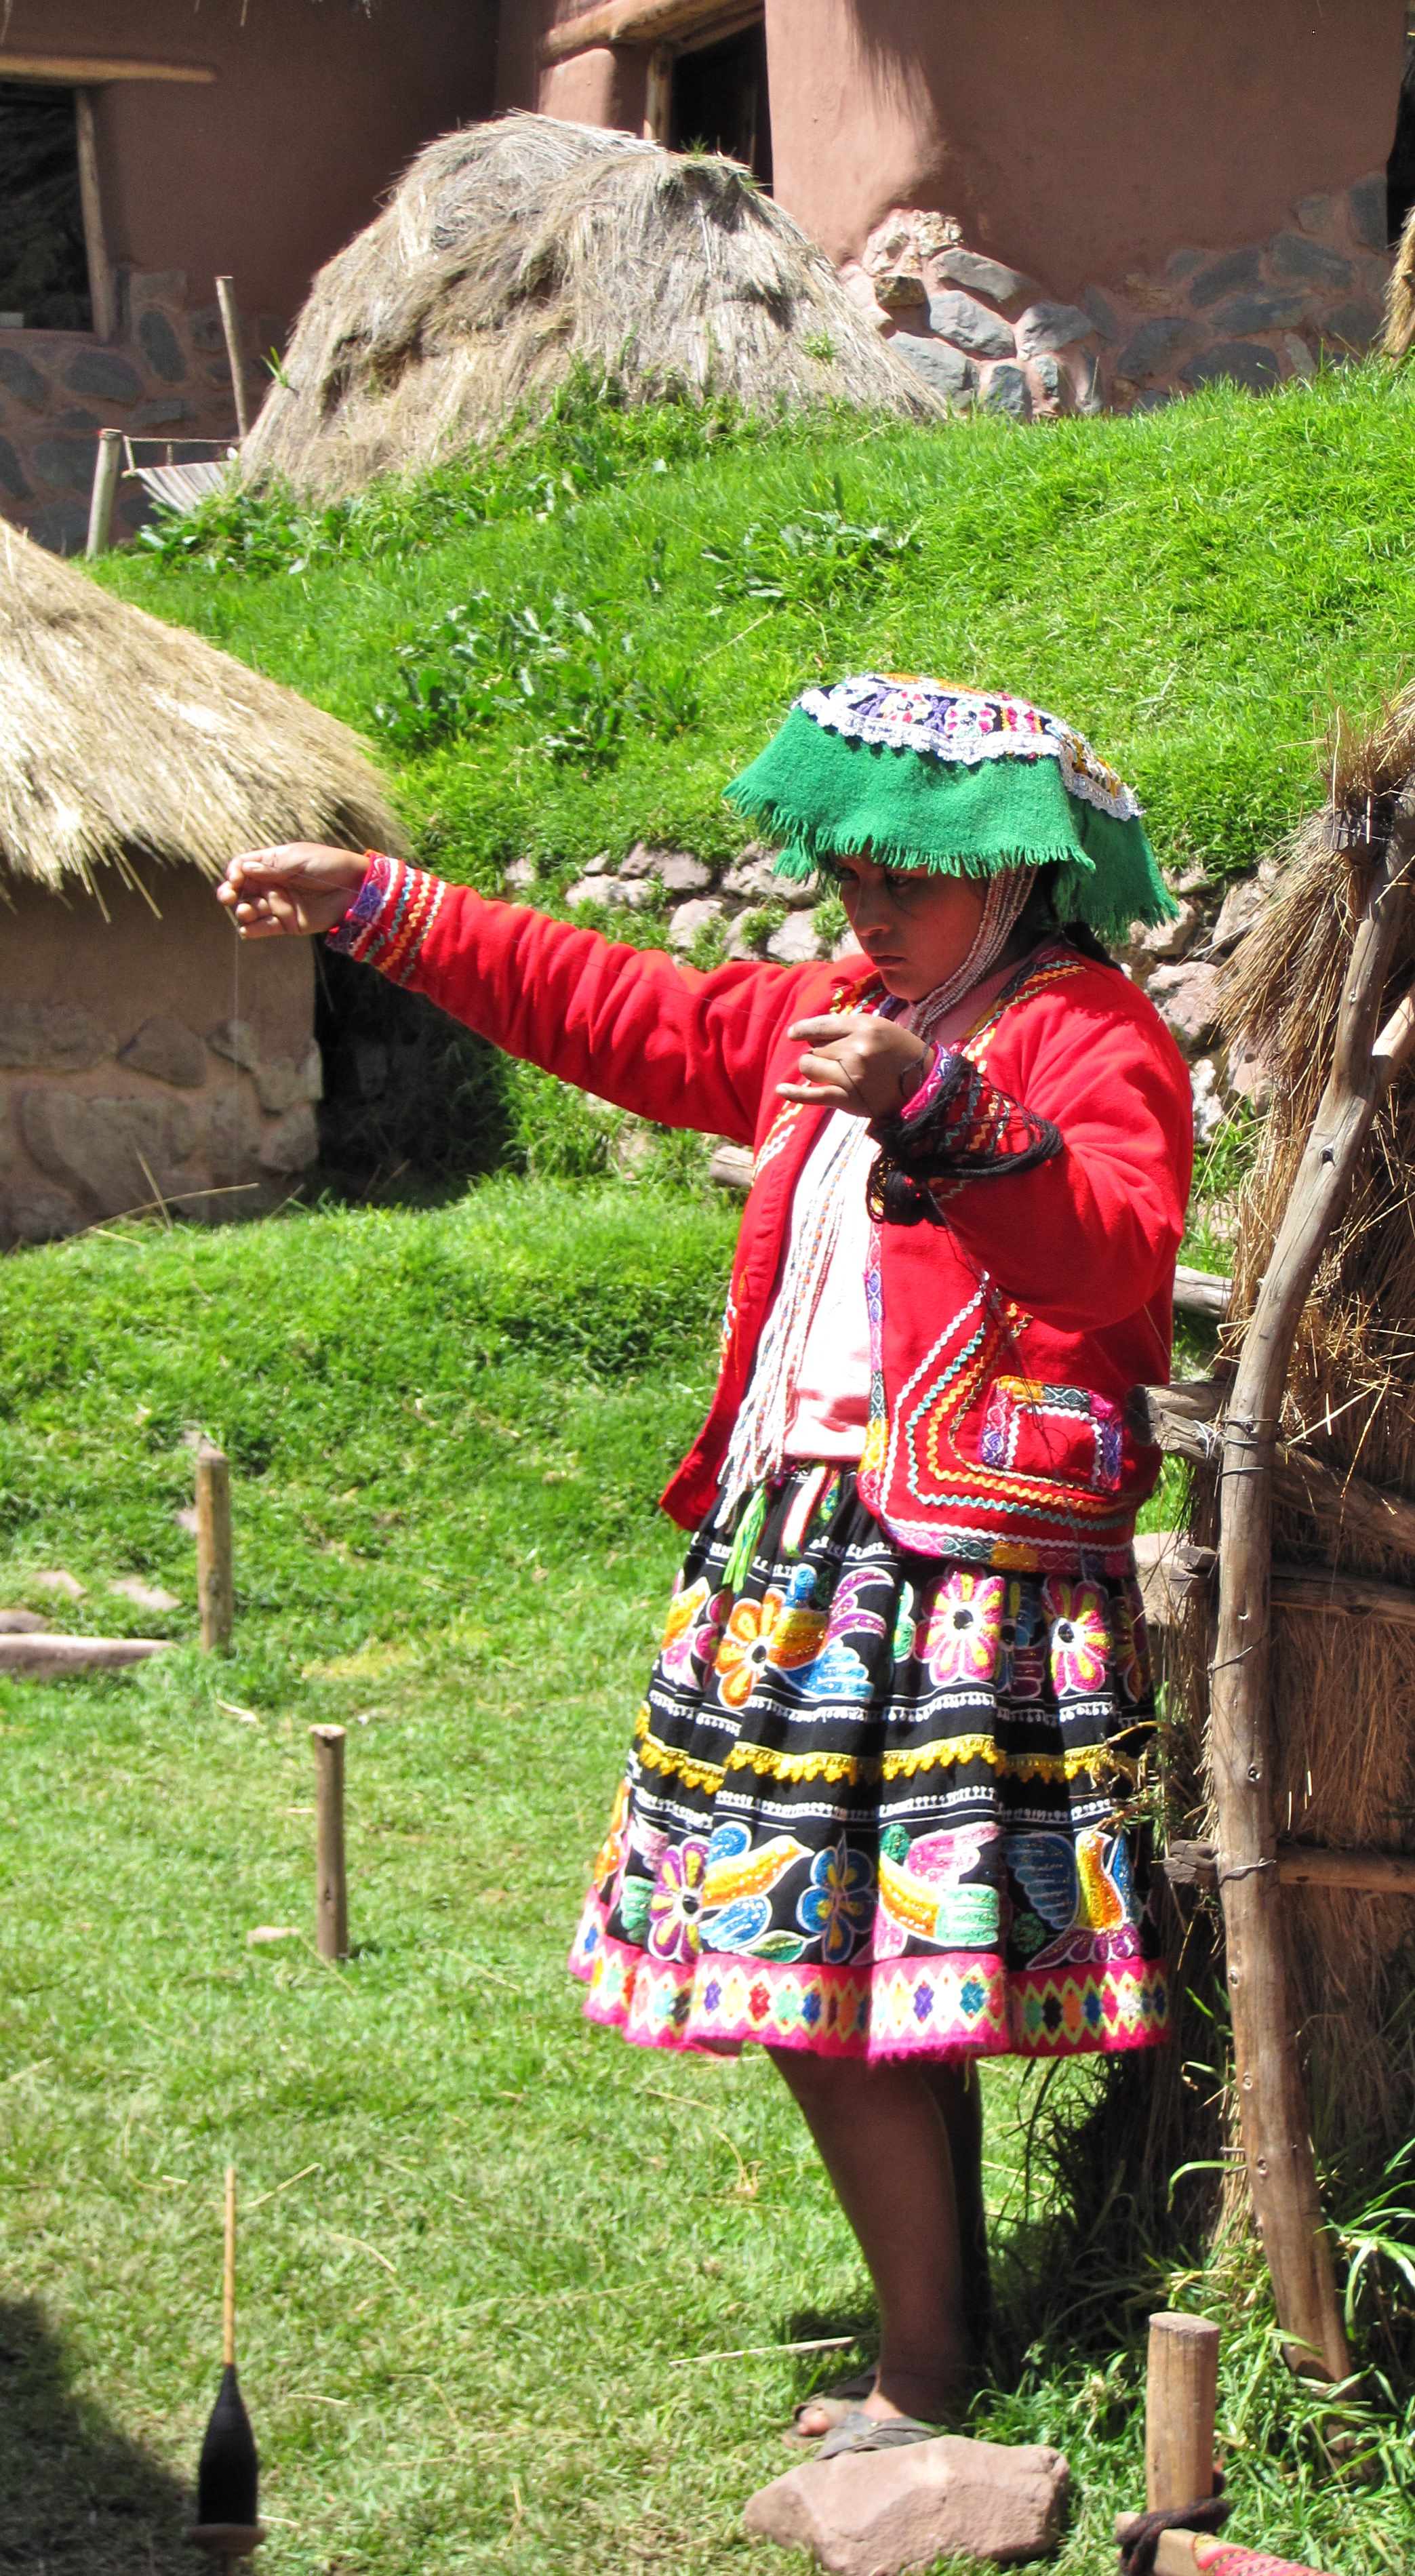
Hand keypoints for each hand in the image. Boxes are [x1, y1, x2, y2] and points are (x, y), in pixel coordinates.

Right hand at [216, 843, 370, 938]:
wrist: (356, 889)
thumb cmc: (330, 866)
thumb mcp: (300, 859)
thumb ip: (272, 867)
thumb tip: (244, 869)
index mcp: (273, 864)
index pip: (243, 867)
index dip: (234, 872)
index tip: (235, 878)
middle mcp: (272, 884)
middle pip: (241, 889)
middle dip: (229, 893)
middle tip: (227, 898)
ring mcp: (279, 904)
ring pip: (250, 909)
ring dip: (242, 911)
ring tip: (246, 912)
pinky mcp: (288, 923)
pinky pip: (265, 928)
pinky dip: (253, 930)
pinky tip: (247, 929)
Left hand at [777, 1014, 928, 1118]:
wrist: (924, 1086)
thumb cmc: (901, 1054)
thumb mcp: (880, 1029)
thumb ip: (848, 1028)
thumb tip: (811, 1034)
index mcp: (865, 1027)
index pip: (823, 1025)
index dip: (804, 1029)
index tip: (794, 1034)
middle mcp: (856, 1049)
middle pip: (815, 1048)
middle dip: (821, 1053)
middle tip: (840, 1060)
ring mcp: (850, 1075)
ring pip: (810, 1067)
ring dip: (816, 1069)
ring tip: (833, 1072)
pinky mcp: (848, 1099)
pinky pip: (812, 1095)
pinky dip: (794, 1094)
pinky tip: (781, 1090)